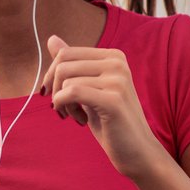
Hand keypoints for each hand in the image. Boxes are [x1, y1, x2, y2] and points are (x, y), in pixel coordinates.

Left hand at [41, 34, 166, 178]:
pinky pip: (71, 93)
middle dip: (55, 89)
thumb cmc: (111, 121)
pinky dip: (65, 107)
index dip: (52, 75)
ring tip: (77, 117)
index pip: (66, 53)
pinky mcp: (113, 99)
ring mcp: (118, 80)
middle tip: (63, 109)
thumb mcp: (89, 88)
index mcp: (114, 56)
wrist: (137, 151)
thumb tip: (52, 38)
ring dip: (62, 104)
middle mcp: (118, 63)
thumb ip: (74, 64)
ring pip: (66, 81)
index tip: (56, 95)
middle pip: (62, 64)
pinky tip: (79, 120)